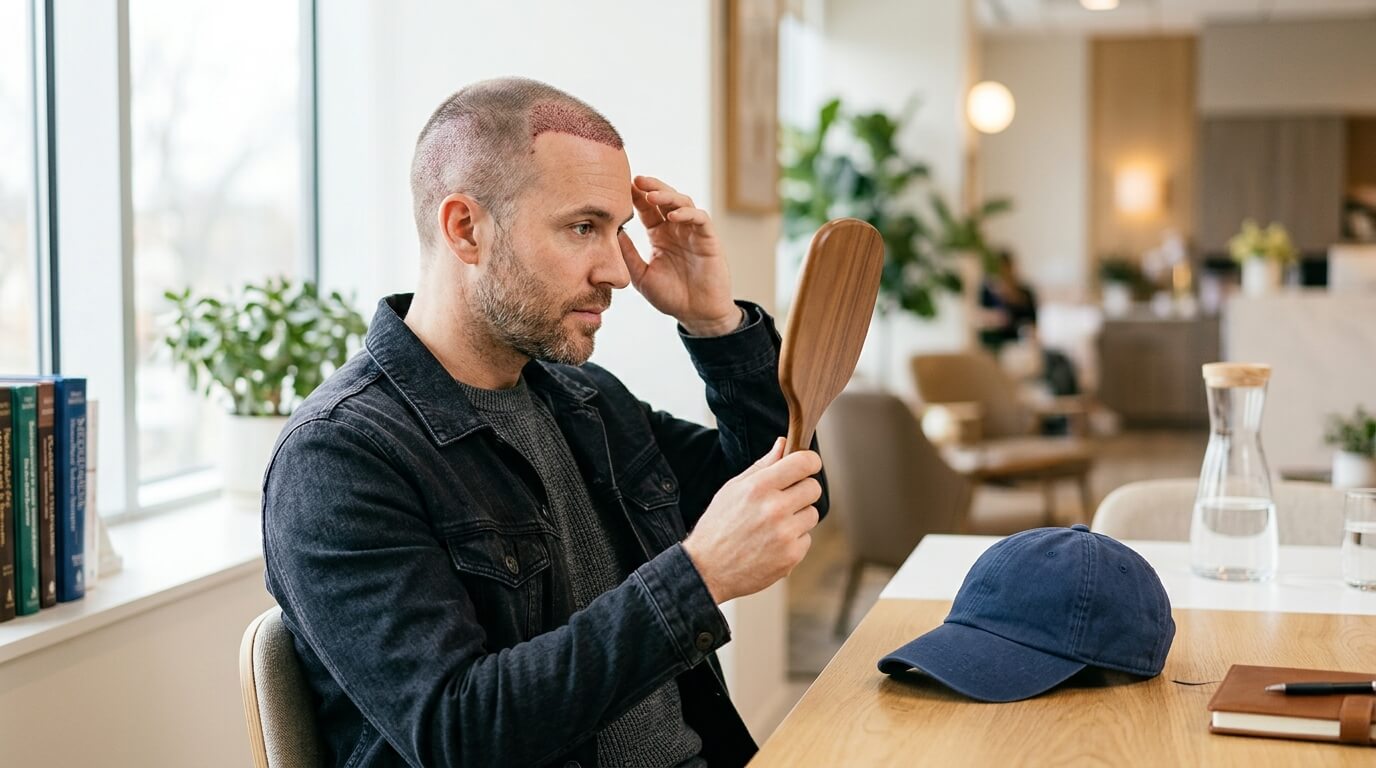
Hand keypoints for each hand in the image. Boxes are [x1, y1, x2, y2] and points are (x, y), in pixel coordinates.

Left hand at [619, 175, 739, 335]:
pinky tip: (673, 216)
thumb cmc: (671, 296)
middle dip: (651, 187)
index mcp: (659, 235)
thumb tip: (611, 231)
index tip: (620, 187)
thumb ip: (628, 254)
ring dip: (667, 196)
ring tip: (651, 195)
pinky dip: (687, 213)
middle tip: (635, 181)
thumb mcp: (641, 275)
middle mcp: (676, 229)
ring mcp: (693, 232)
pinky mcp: (709, 239)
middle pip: (665, 198)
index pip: (646, 209)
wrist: (697, 315)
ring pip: (683, 202)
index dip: (635, 197)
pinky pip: (700, 218)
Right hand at [682, 438, 823, 602]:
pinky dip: (793, 540)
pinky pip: (806, 538)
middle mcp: (774, 508)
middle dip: (802, 490)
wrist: (707, 569)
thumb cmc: (718, 525)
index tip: (808, 465)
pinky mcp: (791, 556)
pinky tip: (771, 544)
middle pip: (813, 488)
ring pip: (812, 514)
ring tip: (772, 525)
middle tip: (785, 499)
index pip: (804, 462)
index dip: (810, 461)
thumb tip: (784, 443)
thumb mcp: (733, 489)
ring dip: (798, 517)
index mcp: (759, 487)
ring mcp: (785, 534)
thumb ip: (762, 465)